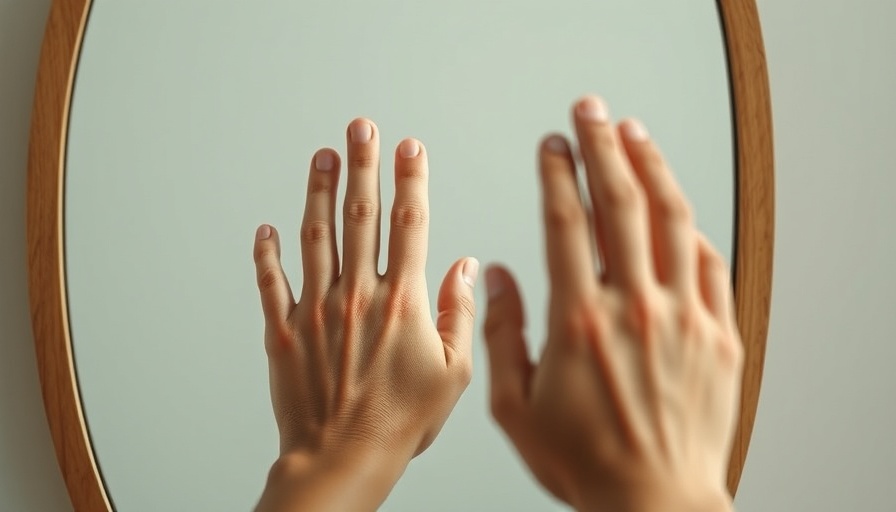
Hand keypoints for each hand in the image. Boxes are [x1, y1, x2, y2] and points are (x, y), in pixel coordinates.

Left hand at [252, 119, 477, 510]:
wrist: (341, 458)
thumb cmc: (400, 423)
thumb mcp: (454, 374)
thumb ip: (460, 313)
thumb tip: (466, 267)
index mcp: (403, 302)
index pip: (410, 223)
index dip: (410, 179)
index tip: (409, 148)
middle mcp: (358, 295)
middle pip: (361, 215)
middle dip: (363, 165)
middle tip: (361, 128)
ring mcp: (316, 309)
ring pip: (315, 236)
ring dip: (319, 192)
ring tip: (322, 156)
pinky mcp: (284, 330)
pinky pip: (271, 282)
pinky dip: (267, 253)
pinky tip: (267, 229)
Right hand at [483, 96, 742, 511]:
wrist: (656, 502)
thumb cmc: (587, 463)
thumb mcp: (516, 408)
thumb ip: (502, 335)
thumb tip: (496, 277)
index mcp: (580, 322)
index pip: (566, 223)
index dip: (557, 173)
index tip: (551, 146)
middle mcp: (635, 309)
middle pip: (619, 203)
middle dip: (601, 146)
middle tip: (590, 112)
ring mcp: (684, 317)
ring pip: (671, 219)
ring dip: (651, 167)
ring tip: (635, 133)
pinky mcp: (718, 334)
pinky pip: (710, 263)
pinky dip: (691, 227)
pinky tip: (678, 207)